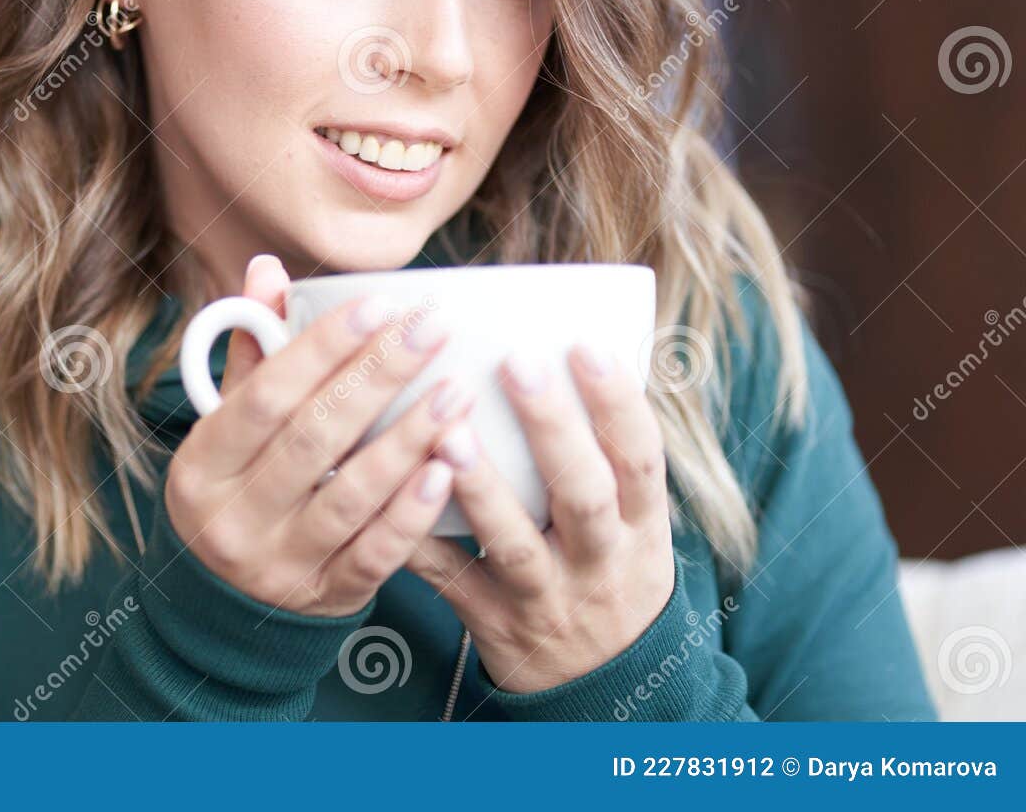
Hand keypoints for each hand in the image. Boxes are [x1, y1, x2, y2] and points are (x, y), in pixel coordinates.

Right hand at [164, 255, 480, 616]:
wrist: (225, 606)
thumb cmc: (237, 488)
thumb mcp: (228, 427)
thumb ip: (254, 353)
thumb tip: (269, 269)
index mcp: (201, 465)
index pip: (264, 396)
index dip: (322, 347)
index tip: (380, 304)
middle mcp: (232, 518)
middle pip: (313, 436)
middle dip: (379, 376)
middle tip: (434, 328)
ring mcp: (278, 564)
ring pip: (350, 494)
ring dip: (409, 439)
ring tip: (456, 390)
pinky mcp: (325, 597)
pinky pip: (377, 553)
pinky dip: (414, 511)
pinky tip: (448, 469)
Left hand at [406, 344, 675, 692]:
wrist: (603, 684)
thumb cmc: (607, 565)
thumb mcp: (634, 519)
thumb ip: (605, 450)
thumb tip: (567, 342)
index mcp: (641, 524)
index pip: (640, 457)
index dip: (617, 402)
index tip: (584, 344)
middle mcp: (601, 562)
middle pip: (583, 495)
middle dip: (552, 429)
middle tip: (516, 362)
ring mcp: (546, 597)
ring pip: (514, 545)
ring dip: (481, 489)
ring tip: (448, 432)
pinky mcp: (492, 623)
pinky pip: (450, 580)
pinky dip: (418, 540)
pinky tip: (385, 494)